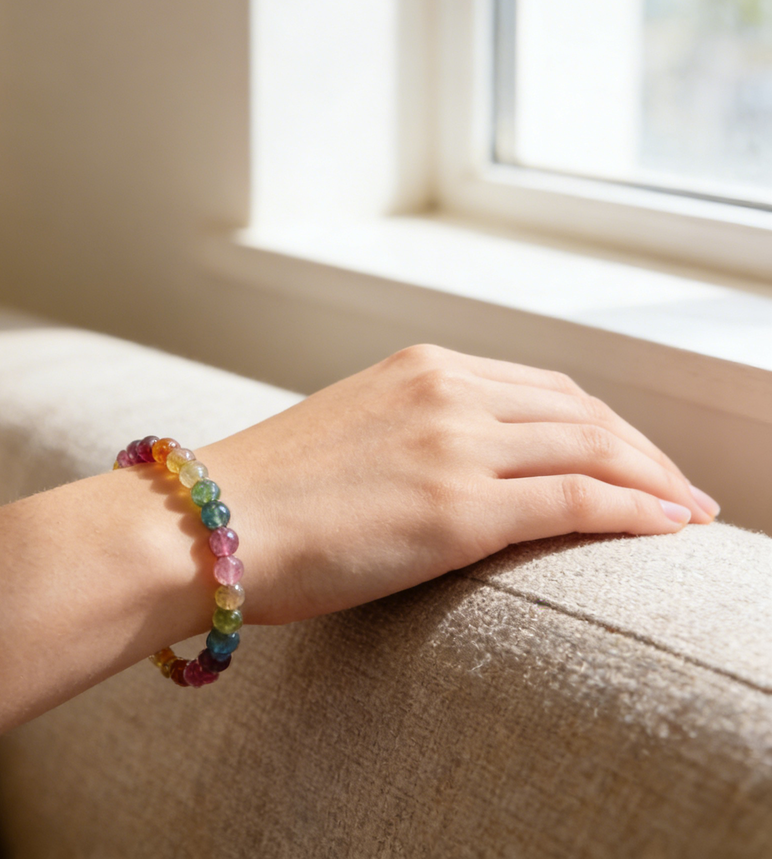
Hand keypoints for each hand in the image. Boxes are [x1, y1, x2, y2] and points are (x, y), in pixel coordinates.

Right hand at [196, 344, 717, 626]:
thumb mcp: (350, 432)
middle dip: (641, 449)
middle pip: (580, 411)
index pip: (542, 388)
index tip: (629, 455)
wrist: (203, 526)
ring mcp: (453, 444)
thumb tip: (454, 466)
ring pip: (592, 448)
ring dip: (654, 479)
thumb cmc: (265, 494)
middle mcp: (445, 390)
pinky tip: (671, 526)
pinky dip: (636, 509)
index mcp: (420, 367)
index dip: (601, 423)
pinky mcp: (455, 508)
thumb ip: (411, 431)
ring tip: (689, 512)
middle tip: (678, 487)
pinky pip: (575, 499)